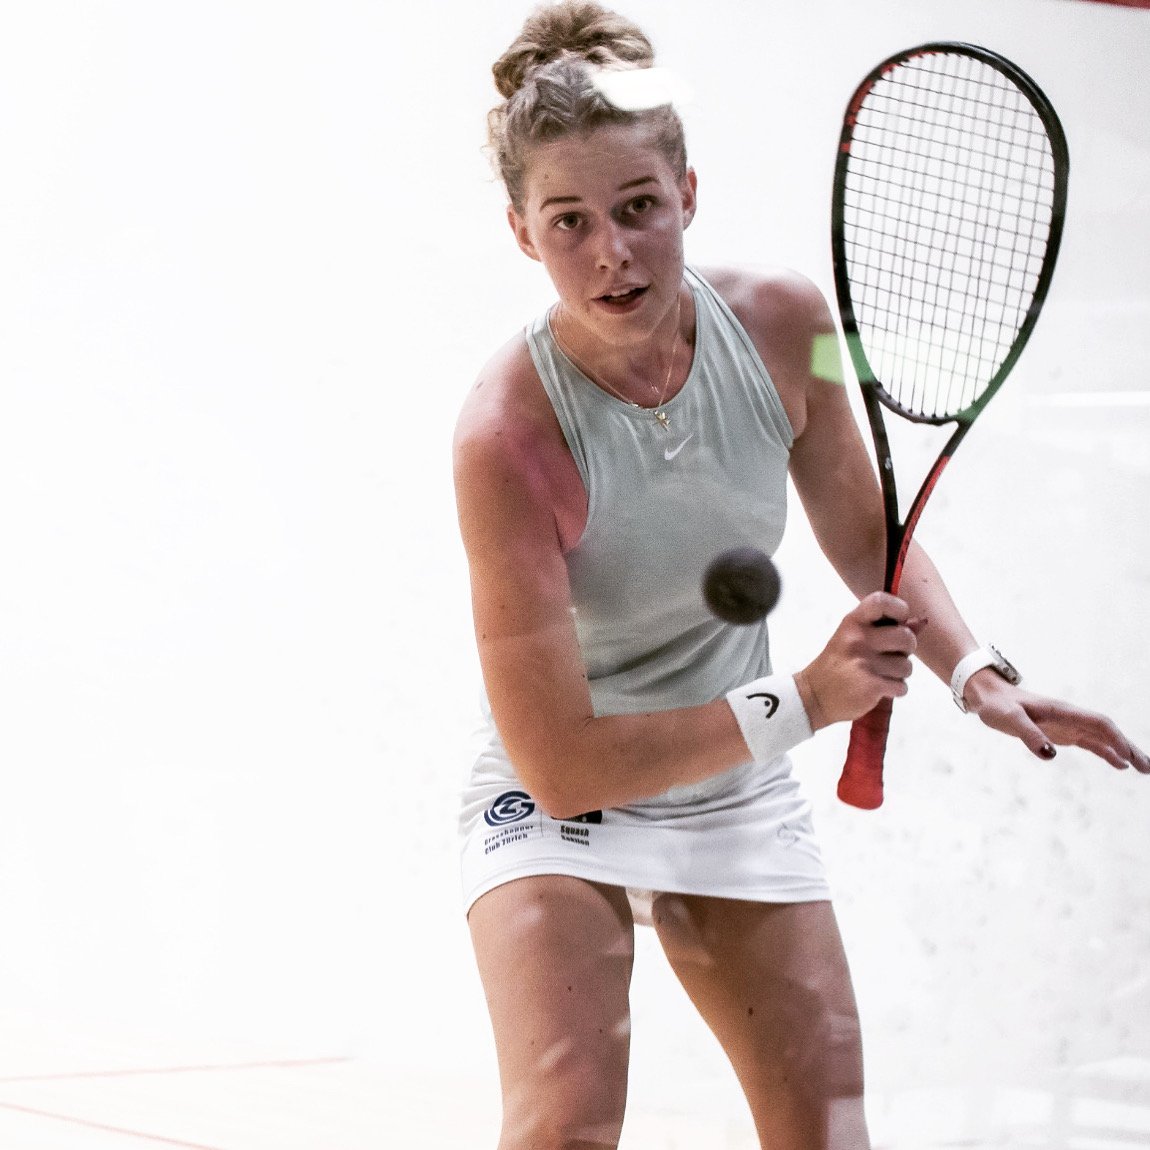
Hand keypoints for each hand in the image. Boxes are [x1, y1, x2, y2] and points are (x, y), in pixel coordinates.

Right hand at [797, 592, 923, 729]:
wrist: (814, 696)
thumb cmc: (837, 665)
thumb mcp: (852, 638)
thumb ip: (883, 629)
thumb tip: (919, 622)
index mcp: (852, 623)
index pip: (882, 601)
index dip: (899, 609)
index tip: (899, 621)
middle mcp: (858, 639)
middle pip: (906, 637)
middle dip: (906, 650)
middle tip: (892, 656)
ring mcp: (864, 662)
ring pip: (907, 666)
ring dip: (899, 674)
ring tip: (880, 675)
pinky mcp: (871, 685)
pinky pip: (901, 686)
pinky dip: (894, 690)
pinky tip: (878, 689)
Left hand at [962, 670, 1149, 773]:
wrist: (987, 697)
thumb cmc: (997, 706)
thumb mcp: (1009, 721)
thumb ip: (1029, 736)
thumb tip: (1051, 755)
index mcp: (1062, 711)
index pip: (1098, 724)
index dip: (1115, 739)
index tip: (1128, 757)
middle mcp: (1070, 717)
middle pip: (1107, 731)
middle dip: (1129, 748)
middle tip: (1148, 768)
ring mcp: (1068, 725)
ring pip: (1103, 738)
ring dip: (1123, 752)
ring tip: (1143, 769)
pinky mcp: (1062, 733)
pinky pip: (1090, 743)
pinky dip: (1106, 753)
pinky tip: (1119, 765)